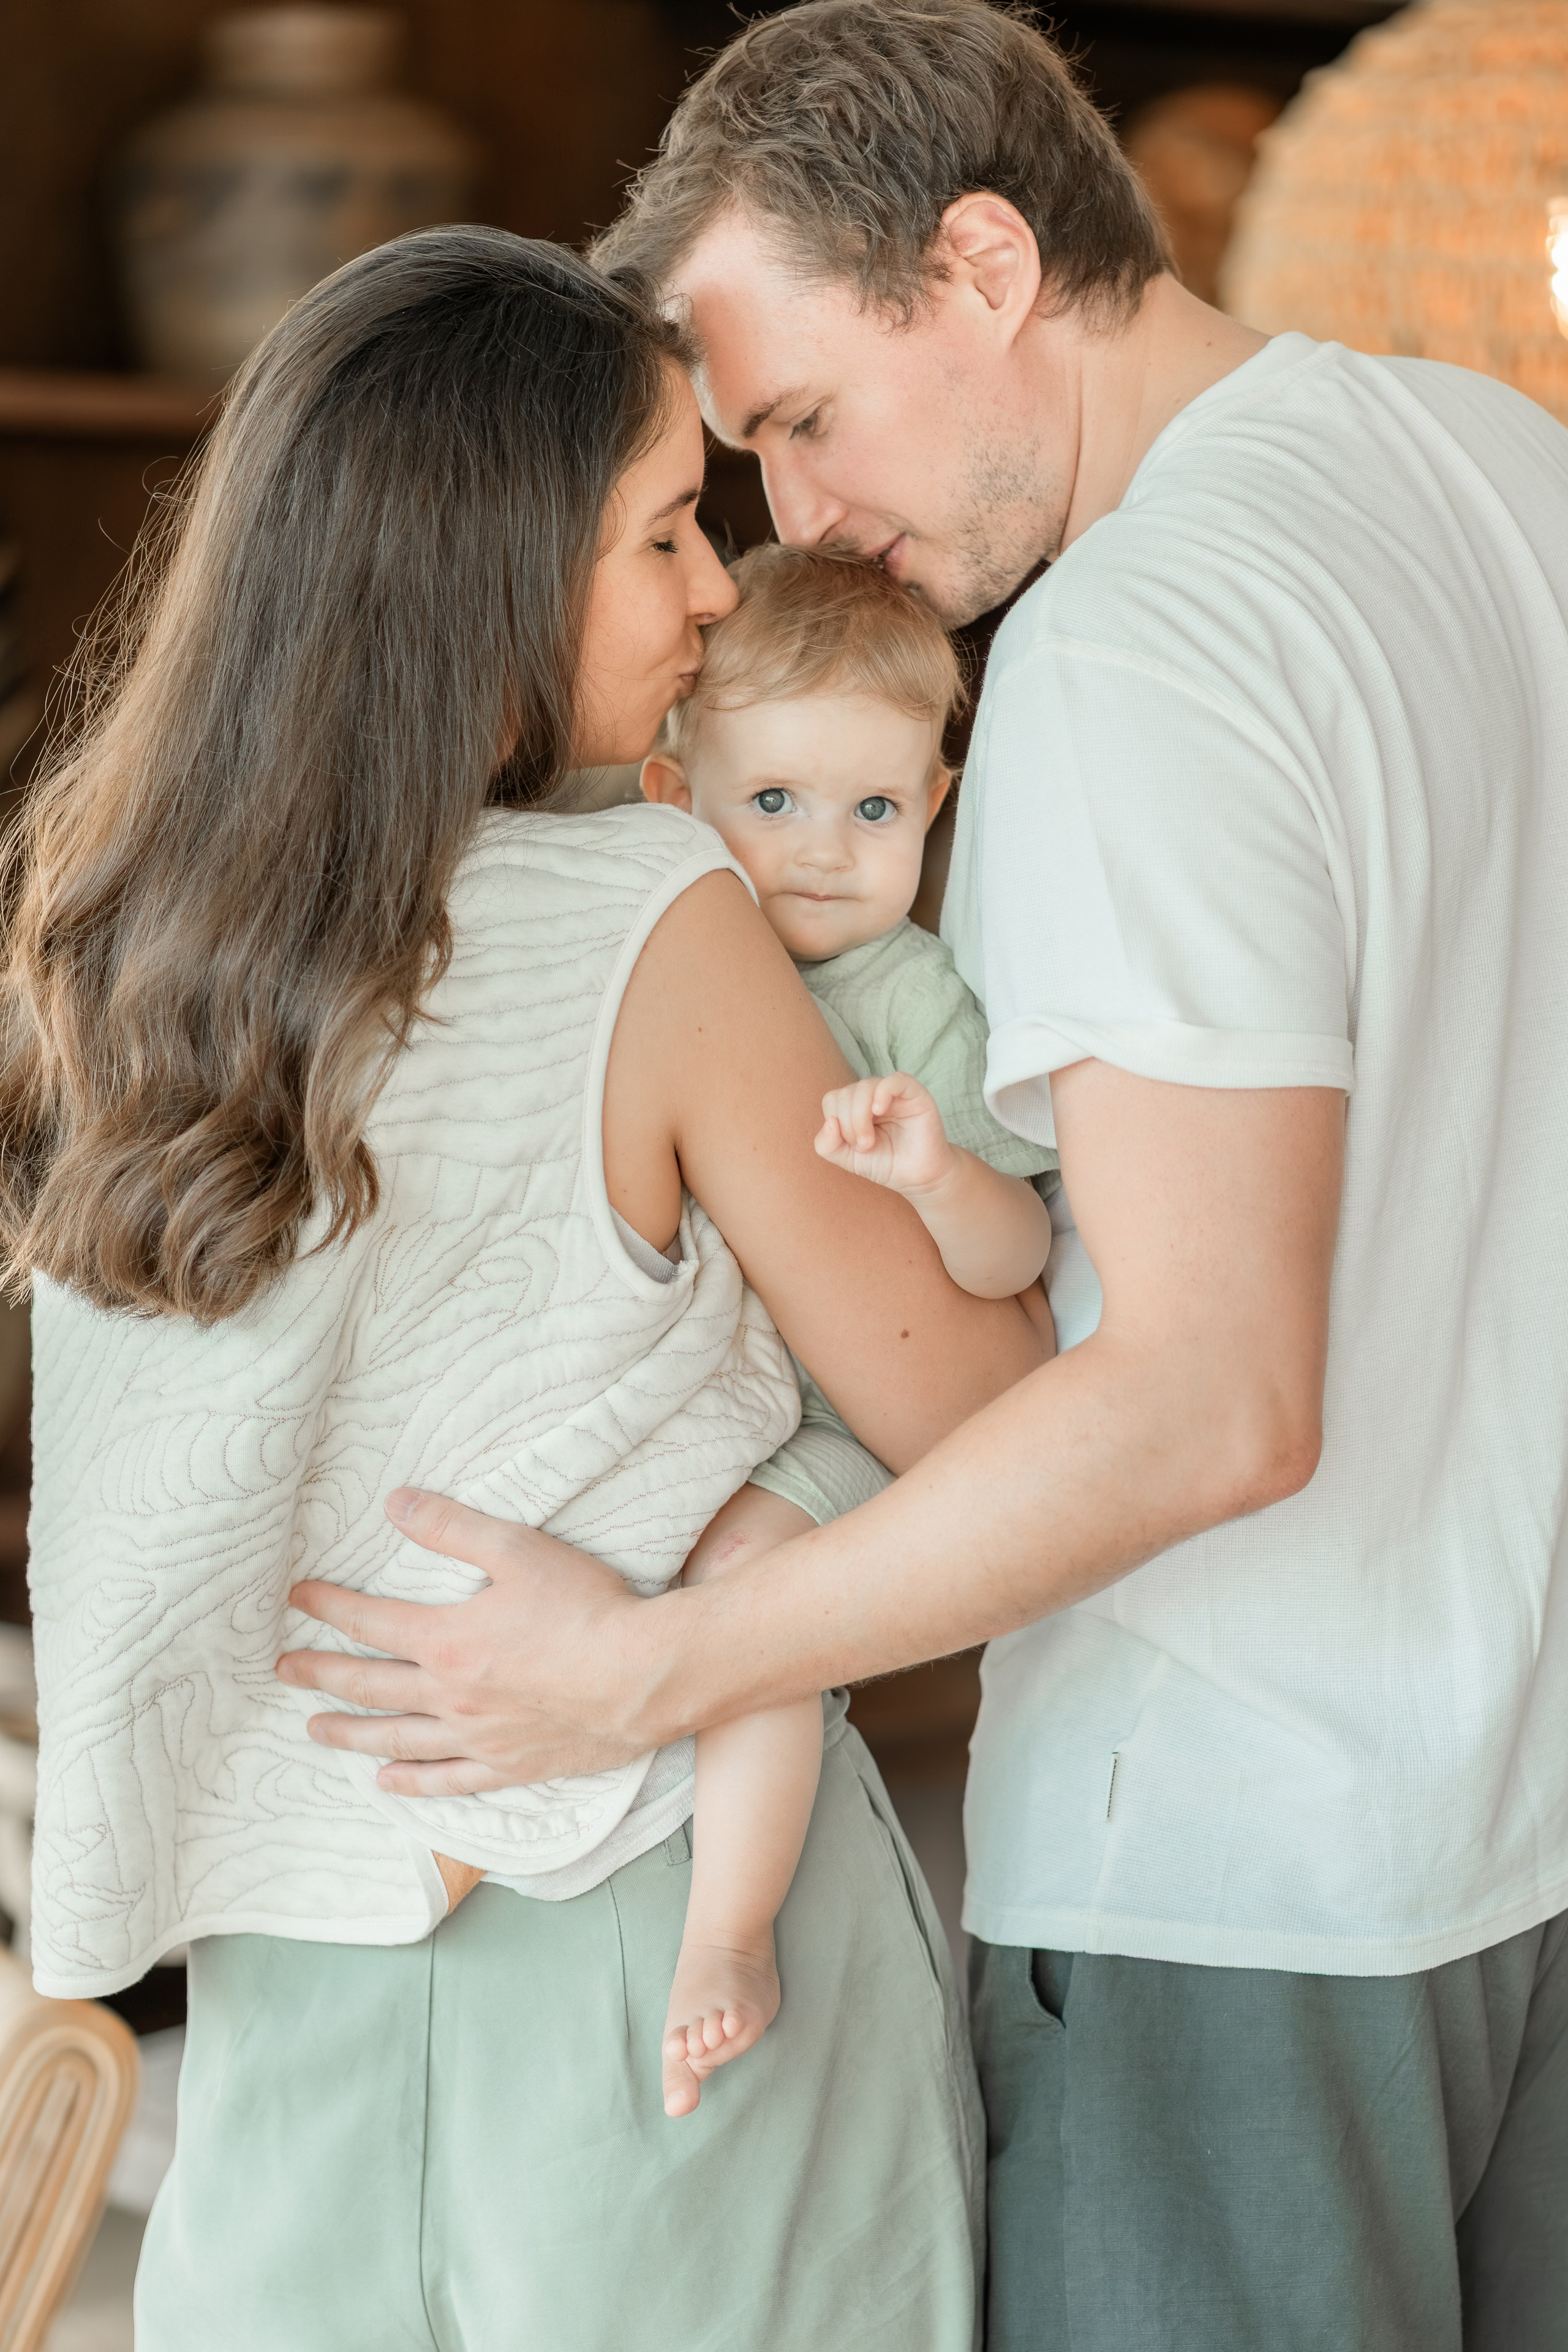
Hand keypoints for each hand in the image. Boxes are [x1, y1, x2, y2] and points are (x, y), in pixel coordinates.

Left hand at [275, 1490, 661, 1794]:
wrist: (643, 1677)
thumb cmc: (586, 1609)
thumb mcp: (518, 1549)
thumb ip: (452, 1526)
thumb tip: (394, 1503)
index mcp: (446, 1641)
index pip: (369, 1623)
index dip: (328, 1607)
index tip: (296, 1598)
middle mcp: (450, 1696)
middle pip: (368, 1686)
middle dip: (321, 1673)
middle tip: (284, 1669)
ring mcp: (477, 1738)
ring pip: (396, 1739)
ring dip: (349, 1734)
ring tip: (315, 1730)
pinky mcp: (510, 1765)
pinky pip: (448, 1781)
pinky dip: (412, 1784)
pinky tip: (386, 1783)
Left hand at [815, 1073, 955, 1196]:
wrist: (917, 1177)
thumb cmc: (885, 1164)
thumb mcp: (847, 1159)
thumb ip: (827, 1145)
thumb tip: (829, 1121)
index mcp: (855, 1106)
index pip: (832, 1099)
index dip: (836, 1123)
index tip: (852, 1146)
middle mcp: (872, 1096)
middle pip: (845, 1093)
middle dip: (848, 1124)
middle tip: (864, 1147)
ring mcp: (892, 1093)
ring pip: (864, 1086)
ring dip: (860, 1118)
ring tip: (870, 1142)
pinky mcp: (914, 1093)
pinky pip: (894, 1080)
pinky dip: (882, 1093)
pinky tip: (880, 1111)